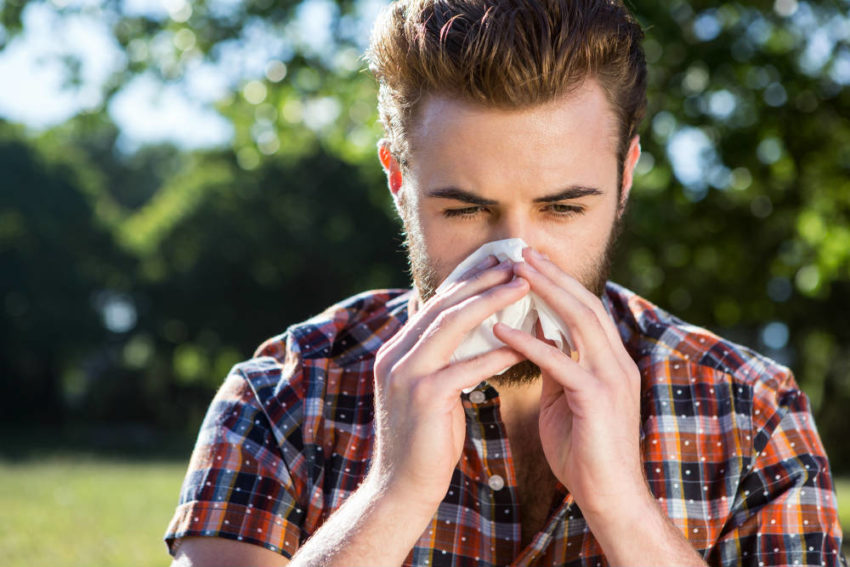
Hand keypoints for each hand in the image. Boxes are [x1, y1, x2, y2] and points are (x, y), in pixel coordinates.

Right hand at [370, 256, 528, 512]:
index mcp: (396, 350)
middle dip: (480, 279)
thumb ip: (441, 359)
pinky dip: (497, 352)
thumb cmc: (424, 441)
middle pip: (442, 304)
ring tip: (523, 286)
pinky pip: (467, 366)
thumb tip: (472, 332)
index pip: (434, 304)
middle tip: (515, 262)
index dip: (467, 280)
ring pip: (452, 324)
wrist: (401, 489)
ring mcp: (406, 374)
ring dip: (490, 301)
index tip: (497, 263)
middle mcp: (395, 355)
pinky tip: (524, 345)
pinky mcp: (425, 396)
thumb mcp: (428, 391)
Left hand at [492, 248, 645, 518]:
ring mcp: (610, 378)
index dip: (559, 282)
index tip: (530, 260)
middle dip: (552, 274)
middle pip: (584, 304)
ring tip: (514, 272)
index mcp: (610, 361)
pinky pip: (559, 362)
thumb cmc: (584, 451)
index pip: (585, 309)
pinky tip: (501, 330)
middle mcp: (616, 362)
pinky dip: (529, 343)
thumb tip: (534, 337)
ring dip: (545, 293)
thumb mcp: (565, 399)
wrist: (609, 498)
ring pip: (579, 322)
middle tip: (521, 250)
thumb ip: (555, 366)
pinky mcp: (597, 399)